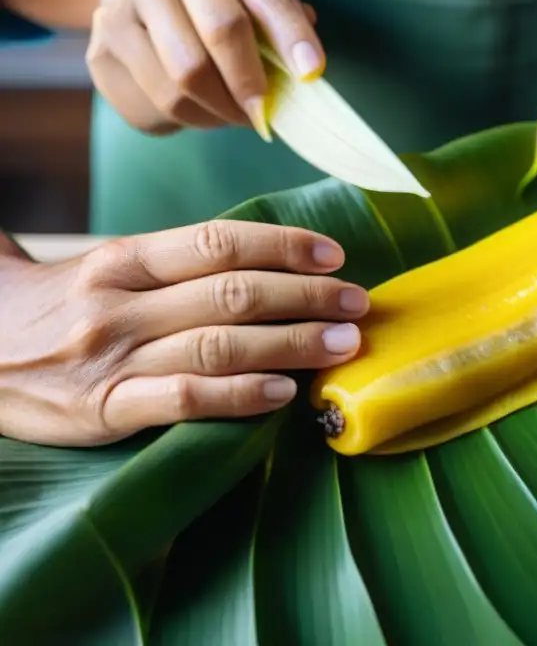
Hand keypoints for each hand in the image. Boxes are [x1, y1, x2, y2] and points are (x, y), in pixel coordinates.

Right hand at [0, 221, 368, 445]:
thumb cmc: (64, 309)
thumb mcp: (111, 271)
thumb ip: (179, 269)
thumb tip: (273, 268)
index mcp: (127, 259)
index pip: (219, 242)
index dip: (284, 246)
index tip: (334, 255)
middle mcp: (123, 302)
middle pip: (232, 292)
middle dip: (306, 297)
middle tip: (357, 303)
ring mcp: (114, 357)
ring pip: (218, 344)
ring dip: (291, 343)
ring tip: (341, 344)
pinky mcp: (104, 410)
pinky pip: (184, 400)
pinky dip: (239, 395)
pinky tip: (282, 392)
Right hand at [86, 0, 322, 134]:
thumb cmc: (221, 0)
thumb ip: (282, 25)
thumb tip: (303, 68)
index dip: (291, 35)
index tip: (310, 74)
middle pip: (220, 30)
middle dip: (250, 83)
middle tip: (265, 114)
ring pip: (183, 75)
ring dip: (219, 111)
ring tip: (235, 116)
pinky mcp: (102, 40)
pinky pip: (154, 100)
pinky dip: (188, 119)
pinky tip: (201, 111)